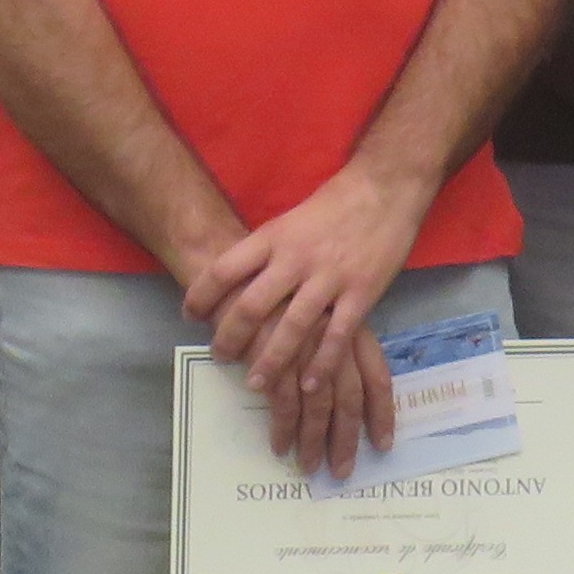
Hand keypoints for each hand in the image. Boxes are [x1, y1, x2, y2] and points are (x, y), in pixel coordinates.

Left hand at [185, 167, 428, 479]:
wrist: (385, 188)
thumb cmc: (334, 204)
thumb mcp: (289, 220)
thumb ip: (266, 252)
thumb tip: (237, 282)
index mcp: (273, 237)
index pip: (224, 270)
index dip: (200, 296)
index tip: (189, 316)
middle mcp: (296, 259)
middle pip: (251, 305)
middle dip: (230, 336)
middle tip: (219, 356)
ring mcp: (329, 278)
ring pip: (292, 327)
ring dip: (271, 360)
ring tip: (254, 383)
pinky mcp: (361, 293)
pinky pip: (337, 336)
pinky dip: (321, 363)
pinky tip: (309, 386)